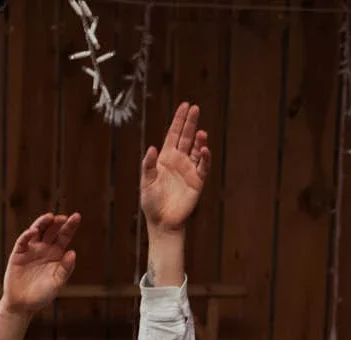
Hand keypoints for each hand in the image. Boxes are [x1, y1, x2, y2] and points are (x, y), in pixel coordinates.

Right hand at [0, 212, 80, 317]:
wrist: (22, 305)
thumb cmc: (42, 296)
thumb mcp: (57, 284)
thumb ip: (65, 269)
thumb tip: (72, 252)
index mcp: (56, 254)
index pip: (64, 236)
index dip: (70, 226)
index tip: (76, 216)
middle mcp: (44, 249)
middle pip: (52, 230)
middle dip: (58, 222)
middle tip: (63, 217)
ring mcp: (31, 250)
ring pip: (38, 231)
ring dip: (43, 223)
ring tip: (50, 217)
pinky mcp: (18, 254)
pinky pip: (22, 241)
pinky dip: (27, 235)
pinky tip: (33, 231)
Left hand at [139, 102, 210, 233]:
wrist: (162, 222)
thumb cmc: (151, 203)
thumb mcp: (146, 182)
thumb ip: (148, 165)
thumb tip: (152, 148)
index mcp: (165, 158)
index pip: (173, 134)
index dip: (179, 120)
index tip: (184, 105)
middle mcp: (179, 160)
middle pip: (186, 137)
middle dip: (191, 122)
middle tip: (195, 108)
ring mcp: (189, 170)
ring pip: (196, 149)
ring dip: (199, 139)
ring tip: (200, 131)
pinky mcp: (197, 181)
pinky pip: (203, 166)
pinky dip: (204, 157)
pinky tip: (204, 149)